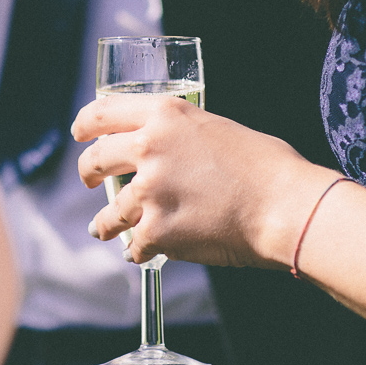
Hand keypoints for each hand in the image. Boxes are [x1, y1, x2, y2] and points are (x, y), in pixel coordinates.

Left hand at [71, 94, 335, 267]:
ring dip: (105, 223)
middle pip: (95, 160)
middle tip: (93, 182)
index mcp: (164, 115)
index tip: (80, 134)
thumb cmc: (265, 167)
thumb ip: (180, 135)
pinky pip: (134, 245)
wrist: (285, 207)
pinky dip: (140, 250)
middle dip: (88, 174)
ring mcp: (149, 192)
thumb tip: (163, 149)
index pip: (102, 113)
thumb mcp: (215, 128)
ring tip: (105, 229)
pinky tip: (147, 251)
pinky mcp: (156, 231)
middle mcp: (149, 148)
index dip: (84, 125)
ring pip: (109, 213)